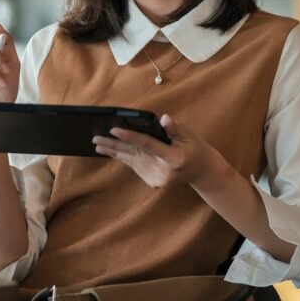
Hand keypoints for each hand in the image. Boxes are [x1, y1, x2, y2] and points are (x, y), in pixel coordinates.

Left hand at [92, 114, 220, 187]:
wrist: (203, 173)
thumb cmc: (197, 150)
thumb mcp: (190, 136)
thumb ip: (174, 129)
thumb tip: (163, 119)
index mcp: (174, 158)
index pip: (148, 145)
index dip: (130, 136)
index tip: (114, 129)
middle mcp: (163, 171)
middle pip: (134, 154)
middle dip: (114, 145)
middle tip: (96, 139)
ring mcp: (157, 178)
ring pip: (131, 161)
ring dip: (114, 152)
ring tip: (98, 145)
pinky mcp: (153, 181)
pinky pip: (135, 166)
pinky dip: (123, 157)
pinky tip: (111, 151)